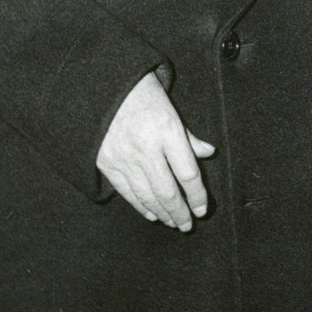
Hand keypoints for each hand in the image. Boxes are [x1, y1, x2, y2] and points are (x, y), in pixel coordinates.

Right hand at [97, 71, 214, 230]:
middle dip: (179, 212)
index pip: (187, 172)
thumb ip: (189, 136)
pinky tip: (151, 214)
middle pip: (167, 190)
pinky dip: (140, 206)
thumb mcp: (171, 108)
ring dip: (162, 213)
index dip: (197, 195)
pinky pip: (127, 192)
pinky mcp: (106, 163)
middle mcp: (145, 147)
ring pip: (146, 195)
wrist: (102, 86)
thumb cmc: (143, 94)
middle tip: (188, 225)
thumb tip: (208, 153)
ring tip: (173, 223)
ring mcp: (124, 157)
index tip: (202, 209)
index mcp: (166, 130)